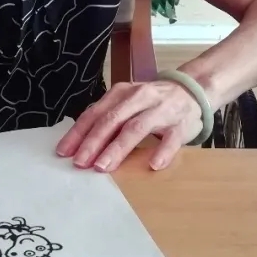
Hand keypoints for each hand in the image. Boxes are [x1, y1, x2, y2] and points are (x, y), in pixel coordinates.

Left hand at [55, 80, 202, 172]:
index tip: (64, 152)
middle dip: (94, 142)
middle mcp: (139, 98)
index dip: (78, 133)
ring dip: (118, 148)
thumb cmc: (152, 103)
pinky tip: (153, 165)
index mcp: (122, 93)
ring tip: (103, 166)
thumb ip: (107, 119)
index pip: (96, 113)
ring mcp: (161, 110)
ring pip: (136, 128)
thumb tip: (78, 145)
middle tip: (81, 163)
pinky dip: (162, 151)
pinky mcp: (181, 123)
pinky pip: (171, 138)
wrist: (192, 89)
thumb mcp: (127, 103)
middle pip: (112, 120)